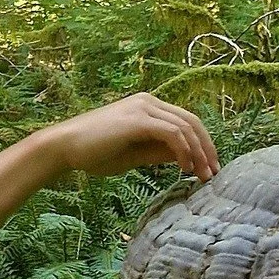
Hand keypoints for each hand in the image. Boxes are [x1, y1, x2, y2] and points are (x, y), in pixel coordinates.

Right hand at [48, 93, 218, 184]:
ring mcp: (144, 107)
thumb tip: (186, 158)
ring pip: (186, 127)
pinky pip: (173, 133)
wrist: (65, 147)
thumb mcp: (135, 153)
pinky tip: (183, 169)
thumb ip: (160, 152)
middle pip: (192, 121)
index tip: (208, 169)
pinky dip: (184, 151)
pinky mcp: (138, 119)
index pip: (186, 121)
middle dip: (207, 149)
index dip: (203, 144)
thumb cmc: (95, 152)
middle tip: (213, 175)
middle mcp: (149, 101)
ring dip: (199, 153)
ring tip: (201, 176)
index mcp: (148, 106)